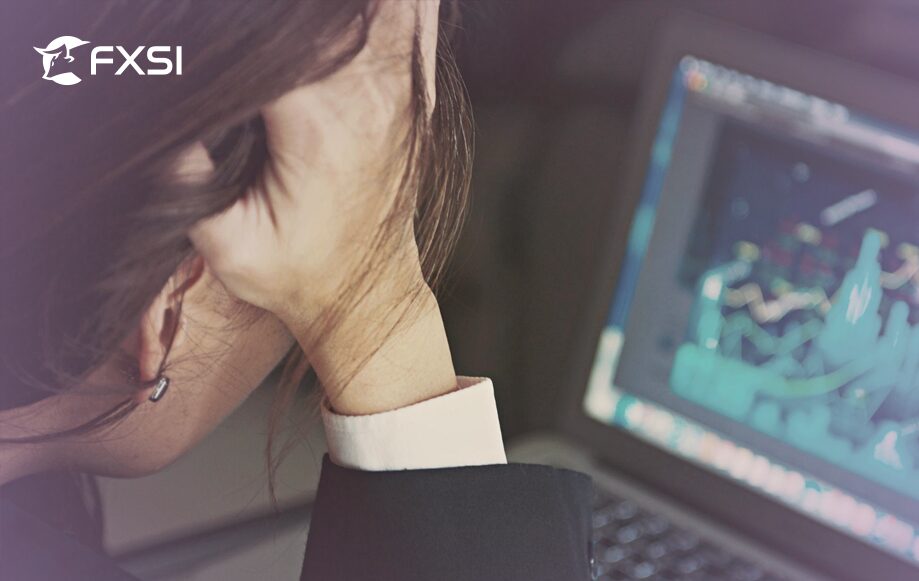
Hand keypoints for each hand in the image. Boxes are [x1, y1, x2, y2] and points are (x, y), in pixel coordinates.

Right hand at [188, 0, 455, 413]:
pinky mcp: (411, 94)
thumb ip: (185, 180)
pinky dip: (384, 10)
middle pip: (326, 14)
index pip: (274, 34)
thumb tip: (159, 115)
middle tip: (249, 39)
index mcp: (317, 124)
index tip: (209, 38)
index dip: (236, 28)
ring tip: (289, 28)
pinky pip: (411, 22)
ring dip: (331, 14)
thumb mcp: (226, 245)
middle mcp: (368, 97)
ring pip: (376, 7)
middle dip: (282, 18)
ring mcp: (400, 92)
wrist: (367, 297)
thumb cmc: (295, 275)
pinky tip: (349, 19)